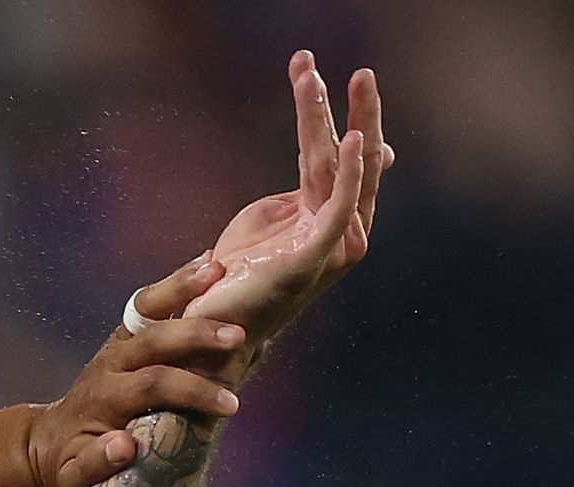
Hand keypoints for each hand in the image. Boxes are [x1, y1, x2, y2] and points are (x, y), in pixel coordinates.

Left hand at [27, 253, 248, 486]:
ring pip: (148, 308)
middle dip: (197, 335)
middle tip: (239, 337)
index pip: (151, 385)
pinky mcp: (127, 335)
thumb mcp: (74, 478)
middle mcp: (110, 364)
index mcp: (103, 397)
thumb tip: (124, 447)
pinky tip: (210, 263)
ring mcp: (118, 345)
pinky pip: (151, 302)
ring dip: (183, 286)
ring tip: (220, 267)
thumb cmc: (69, 465)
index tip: (228, 406)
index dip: (190, 391)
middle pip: (154, 338)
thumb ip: (95, 464)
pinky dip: (179, 283)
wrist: (49, 443)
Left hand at [185, 52, 391, 348]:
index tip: (318, 74)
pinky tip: (352, 138)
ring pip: (342, 171)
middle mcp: (341, 230)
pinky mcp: (313, 257)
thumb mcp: (270, 216)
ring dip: (339, 122)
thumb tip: (336, 148)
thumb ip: (306, 183)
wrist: (212, 330)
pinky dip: (350, 172)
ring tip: (338, 82)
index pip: (338, 155)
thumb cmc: (238, 274)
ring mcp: (332, 245)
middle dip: (357, 110)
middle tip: (361, 70)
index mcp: (328, 216)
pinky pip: (338, 207)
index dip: (337, 114)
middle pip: (353, 158)